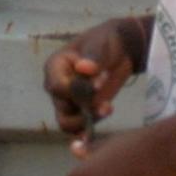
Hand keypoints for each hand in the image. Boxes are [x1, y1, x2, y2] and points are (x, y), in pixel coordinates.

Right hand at [42, 17, 144, 138]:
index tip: (96, 87)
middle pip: (61, 107)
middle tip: (106, 105)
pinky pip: (78, 128)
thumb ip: (93, 57)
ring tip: (107, 109)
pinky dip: (86, 132)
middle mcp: (57, 86)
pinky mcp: (81, 112)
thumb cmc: (105, 42)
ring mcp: (68, 101)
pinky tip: (98, 129)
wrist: (120, 51)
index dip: (74, 92)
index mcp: (55, 67)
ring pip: (67, 122)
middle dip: (83, 109)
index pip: (57, 87)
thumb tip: (84, 68)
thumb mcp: (100, 45)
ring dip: (86, 121)